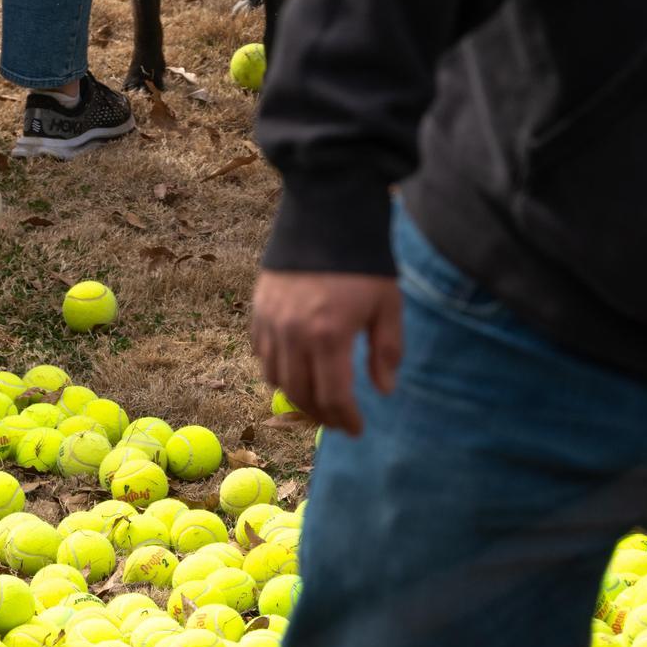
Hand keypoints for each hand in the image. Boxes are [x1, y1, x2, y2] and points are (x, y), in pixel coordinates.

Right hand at [251, 270, 403, 434]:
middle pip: (301, 394)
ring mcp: (271, 323)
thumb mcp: (388, 304)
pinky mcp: (258, 311)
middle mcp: (294, 335)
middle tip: (337, 421)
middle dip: (321, 415)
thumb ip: (386, 350)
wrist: (326, 217)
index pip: (333, 396)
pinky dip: (276, 370)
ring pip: (275, 378)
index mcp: (329, 336)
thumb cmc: (363, 262)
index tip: (357, 429)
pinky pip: (261, 354)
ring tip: (315, 402)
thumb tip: (384, 389)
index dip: (345, 419)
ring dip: (296, 397)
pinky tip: (294, 371)